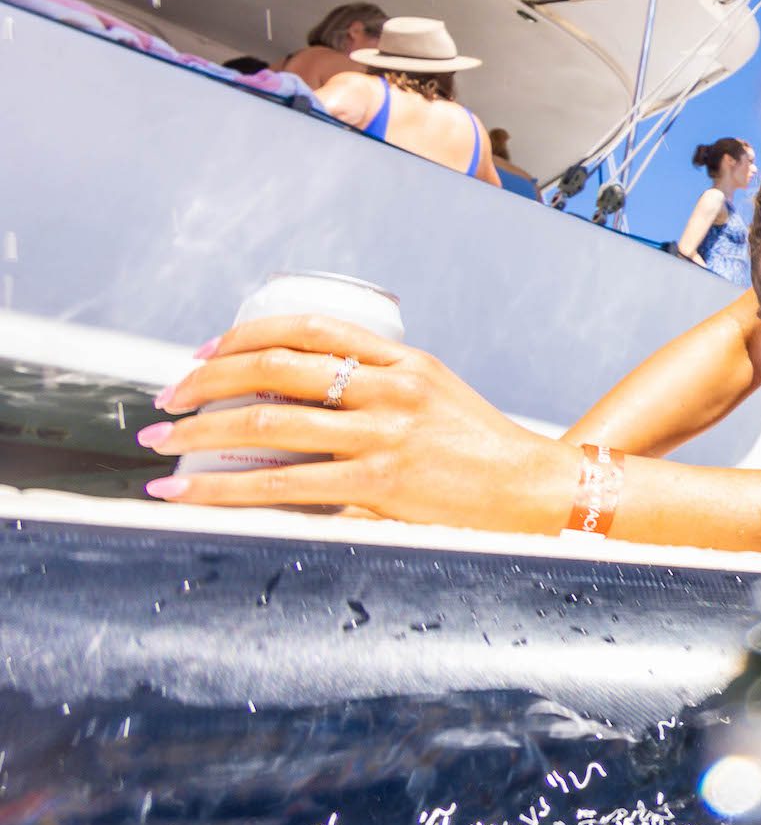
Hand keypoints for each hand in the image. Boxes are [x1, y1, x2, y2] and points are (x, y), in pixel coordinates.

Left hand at [138, 315, 577, 532]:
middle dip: (206, 382)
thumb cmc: (482, 448)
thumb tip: (300, 392)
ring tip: (162, 442)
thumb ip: (379, 383)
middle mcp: (390, 390)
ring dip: (199, 432)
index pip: (306, 328)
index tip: (205, 354)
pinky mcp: (378, 484)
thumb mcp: (435, 392)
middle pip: (274, 369)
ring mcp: (384, 437)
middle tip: (168, 398)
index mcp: (403, 360)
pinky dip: (223, 491)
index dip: (243, 336)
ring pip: (267, 425)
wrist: (533, 492)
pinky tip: (189, 496)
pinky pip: (282, 486)